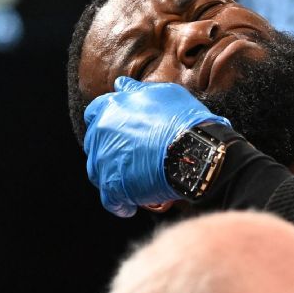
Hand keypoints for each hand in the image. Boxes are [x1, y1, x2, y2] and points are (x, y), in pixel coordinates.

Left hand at [83, 77, 229, 217]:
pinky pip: (111, 199)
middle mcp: (102, 131)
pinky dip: (120, 204)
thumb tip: (122, 86)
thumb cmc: (186, 121)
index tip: (121, 130)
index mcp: (112, 107)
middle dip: (110, 150)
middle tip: (131, 157)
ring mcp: (105, 159)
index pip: (96, 112)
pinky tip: (130, 206)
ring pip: (99, 171)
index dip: (109, 122)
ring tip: (134, 182)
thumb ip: (138, 91)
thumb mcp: (164, 94)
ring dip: (113, 176)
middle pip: (95, 143)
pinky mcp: (114, 185)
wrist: (198, 151)